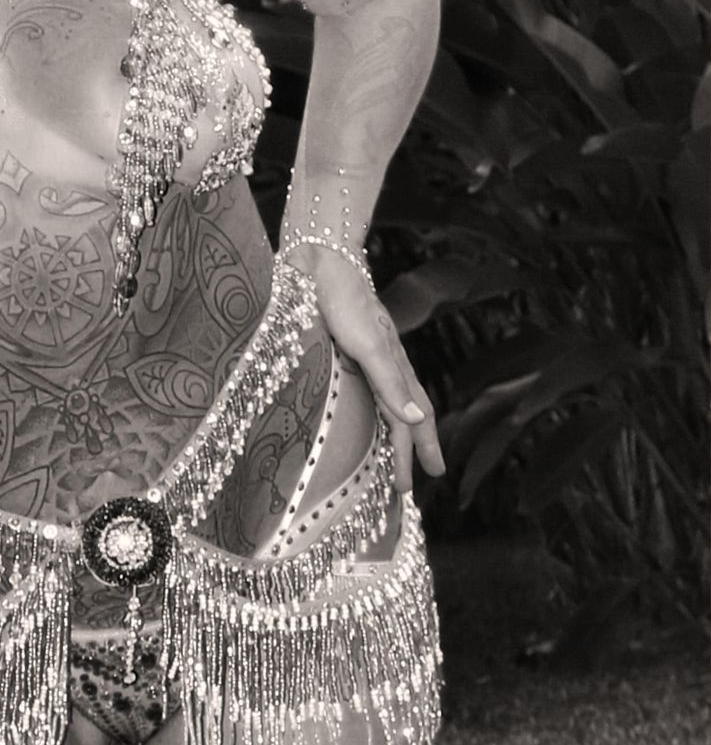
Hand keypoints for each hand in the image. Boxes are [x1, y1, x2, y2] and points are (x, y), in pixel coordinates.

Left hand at [289, 246, 444, 493]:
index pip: (410, 418)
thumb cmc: (343, 299)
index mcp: (393, 364)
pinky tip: (359, 413)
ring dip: (390, 432)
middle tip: (410, 486)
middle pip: (402, 413)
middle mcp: (382, 362)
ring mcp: (364, 353)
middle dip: (409, 449)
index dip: (418, 449)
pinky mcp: (343, 344)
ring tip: (391, 458)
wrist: (319, 258)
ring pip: (385, 402)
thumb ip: (388, 381)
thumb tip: (415, 419)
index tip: (426, 480)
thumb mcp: (366, 342)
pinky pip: (365, 387)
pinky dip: (368, 409)